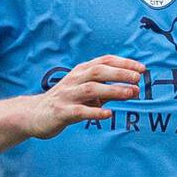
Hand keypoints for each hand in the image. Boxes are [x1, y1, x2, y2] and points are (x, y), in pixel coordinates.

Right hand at [23, 55, 144, 139]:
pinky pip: (79, 111)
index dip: (124, 63)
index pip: (104, 61)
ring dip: (112, 90)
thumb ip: (109, 90)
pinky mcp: (61, 111)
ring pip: (91, 89)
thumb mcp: (88, 93)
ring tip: (131, 93)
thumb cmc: (67, 101)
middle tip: (138, 78)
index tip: (142, 68)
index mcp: (81, 71)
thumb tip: (134, 89)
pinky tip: (108, 114)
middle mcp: (74, 79)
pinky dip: (95, 111)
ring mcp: (67, 95)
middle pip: (98, 71)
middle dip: (120, 73)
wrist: (34, 114)